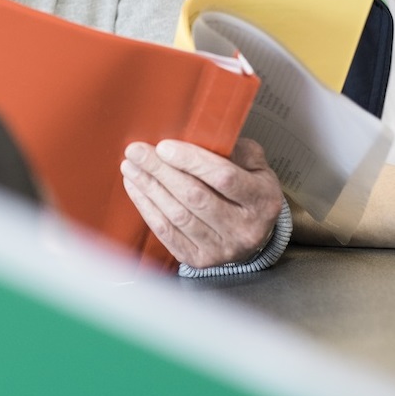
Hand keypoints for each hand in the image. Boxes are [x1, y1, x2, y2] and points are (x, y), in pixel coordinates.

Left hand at [120, 138, 283, 267]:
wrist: (254, 235)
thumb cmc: (250, 193)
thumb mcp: (256, 166)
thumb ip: (234, 150)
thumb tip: (200, 135)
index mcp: (262, 201)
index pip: (224, 178)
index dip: (191, 161)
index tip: (165, 147)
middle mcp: (244, 229)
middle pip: (195, 196)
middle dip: (161, 171)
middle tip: (137, 152)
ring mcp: (221, 248)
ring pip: (177, 215)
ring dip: (149, 188)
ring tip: (132, 167)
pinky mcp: (199, 259)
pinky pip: (166, 232)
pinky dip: (147, 208)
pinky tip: (136, 189)